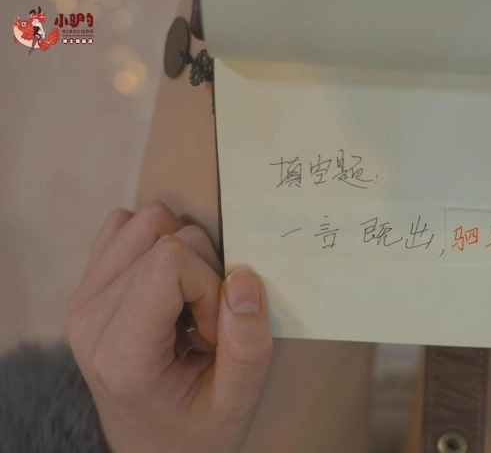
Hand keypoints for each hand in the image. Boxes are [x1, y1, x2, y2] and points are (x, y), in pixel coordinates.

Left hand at [65, 202, 272, 452]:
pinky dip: (157, 245)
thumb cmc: (196, 429)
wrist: (149, 446)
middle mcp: (88, 317)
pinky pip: (125, 226)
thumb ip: (247, 346)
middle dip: (204, 274)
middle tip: (205, 325)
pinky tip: (168, 288)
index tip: (216, 332)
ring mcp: (82, 297)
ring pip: (146, 221)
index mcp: (120, 352)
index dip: (211, 285)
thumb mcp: (236, 402)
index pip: (171, 261)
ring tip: (188, 304)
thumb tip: (245, 277)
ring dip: (182, 254)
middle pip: (165, 238)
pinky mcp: (87, 285)